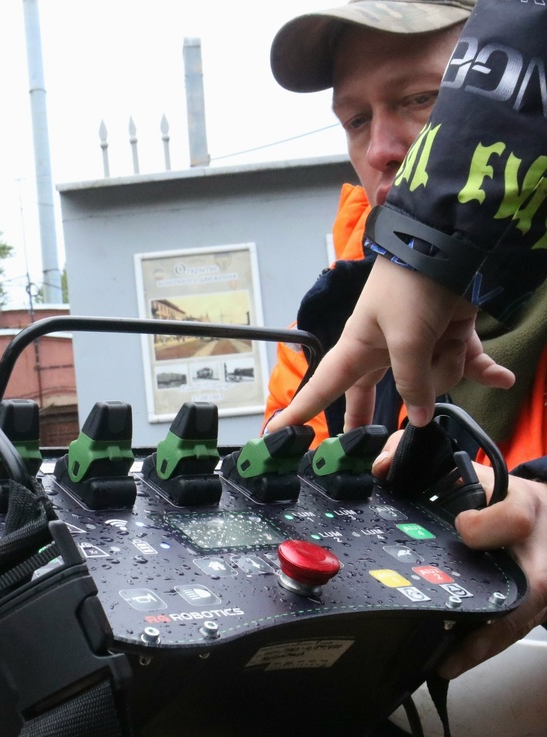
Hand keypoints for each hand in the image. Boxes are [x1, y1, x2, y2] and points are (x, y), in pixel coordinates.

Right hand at [266, 256, 512, 431]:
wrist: (451, 247)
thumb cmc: (411, 287)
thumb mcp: (406, 339)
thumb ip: (411, 383)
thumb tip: (416, 419)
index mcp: (359, 347)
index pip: (323, 386)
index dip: (301, 410)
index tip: (276, 432)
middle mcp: (386, 348)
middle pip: (376, 391)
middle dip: (370, 413)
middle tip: (360, 445)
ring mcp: (420, 342)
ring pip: (434, 378)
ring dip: (449, 362)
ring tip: (450, 337)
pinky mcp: (450, 334)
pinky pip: (470, 361)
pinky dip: (487, 367)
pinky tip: (503, 379)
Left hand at [372, 436, 546, 677]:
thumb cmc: (499, 496)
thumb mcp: (467, 467)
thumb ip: (415, 456)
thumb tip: (380, 467)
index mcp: (524, 508)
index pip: (517, 517)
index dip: (489, 525)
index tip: (463, 527)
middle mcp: (539, 554)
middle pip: (530, 585)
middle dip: (490, 606)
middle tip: (441, 619)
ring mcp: (539, 587)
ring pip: (519, 619)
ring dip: (480, 643)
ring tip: (442, 660)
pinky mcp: (533, 609)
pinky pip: (510, 635)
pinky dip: (479, 651)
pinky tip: (447, 664)